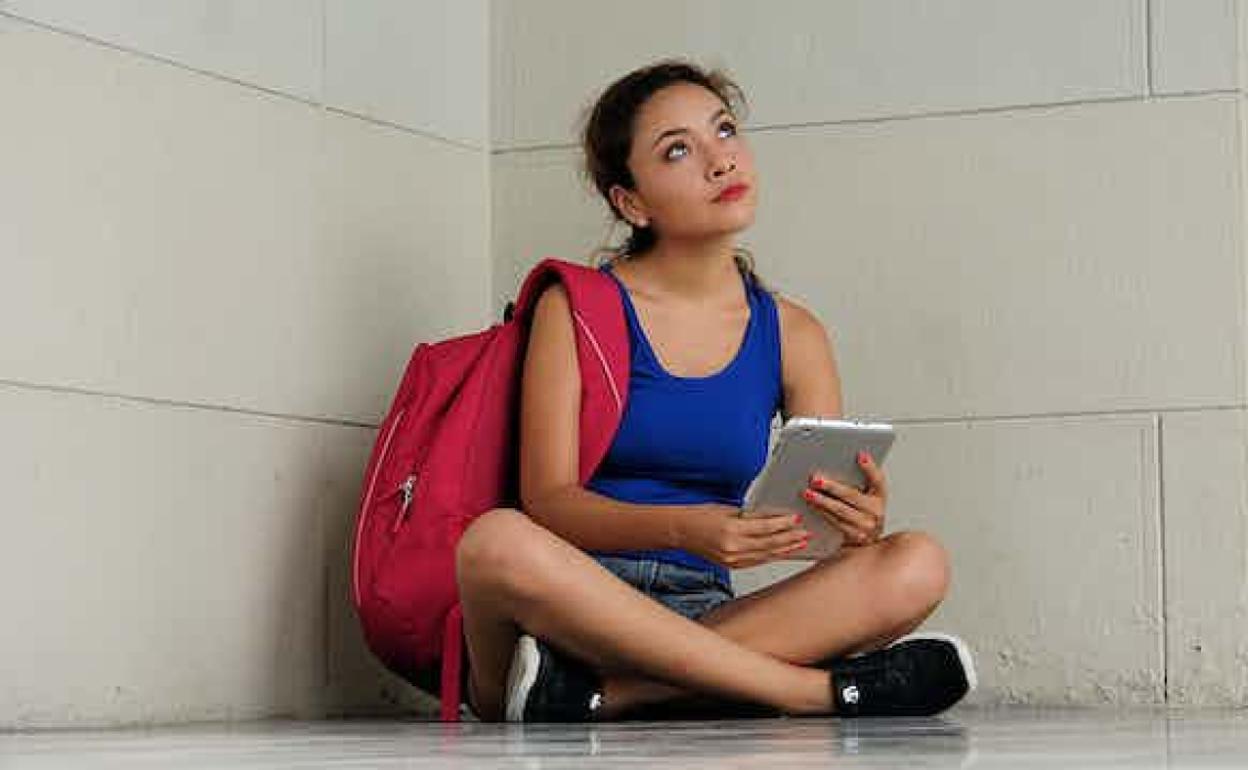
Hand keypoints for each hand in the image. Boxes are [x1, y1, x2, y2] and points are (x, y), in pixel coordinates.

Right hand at [678, 504, 810, 567]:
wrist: (680, 531)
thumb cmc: (700, 516)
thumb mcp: (727, 510)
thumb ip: (750, 516)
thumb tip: (773, 518)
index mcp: (731, 530)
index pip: (764, 528)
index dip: (782, 524)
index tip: (796, 520)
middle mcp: (732, 548)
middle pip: (769, 544)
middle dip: (790, 539)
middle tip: (806, 534)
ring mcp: (732, 559)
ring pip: (765, 555)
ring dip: (785, 550)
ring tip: (800, 544)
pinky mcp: (731, 565)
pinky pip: (757, 561)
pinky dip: (771, 556)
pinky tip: (782, 552)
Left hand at [802, 451, 888, 546]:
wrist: (868, 539)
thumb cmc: (863, 511)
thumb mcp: (866, 494)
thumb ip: (858, 479)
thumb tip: (843, 460)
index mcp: (880, 496)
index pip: (878, 480)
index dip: (870, 468)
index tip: (860, 456)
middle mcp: (876, 511)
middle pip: (852, 496)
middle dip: (832, 487)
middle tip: (815, 479)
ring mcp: (866, 526)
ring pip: (841, 511)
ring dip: (822, 501)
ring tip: (808, 493)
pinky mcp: (854, 536)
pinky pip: (835, 522)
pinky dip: (822, 512)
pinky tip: (812, 505)